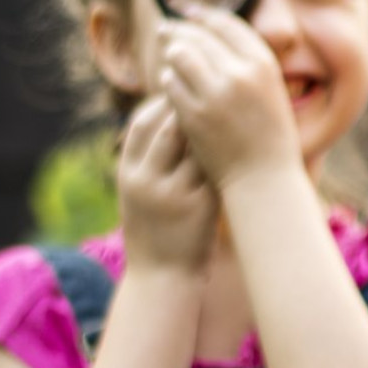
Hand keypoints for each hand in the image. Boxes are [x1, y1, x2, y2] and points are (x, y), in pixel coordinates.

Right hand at [117, 97, 217, 276]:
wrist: (161, 276)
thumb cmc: (154, 230)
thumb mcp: (138, 193)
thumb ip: (148, 160)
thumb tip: (169, 118)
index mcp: (127, 173)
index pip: (140, 122)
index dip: (162, 103)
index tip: (184, 91)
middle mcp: (145, 180)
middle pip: (167, 127)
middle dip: (190, 107)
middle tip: (214, 92)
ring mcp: (172, 193)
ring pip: (194, 145)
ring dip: (211, 126)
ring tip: (228, 112)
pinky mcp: (200, 205)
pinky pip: (214, 168)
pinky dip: (225, 151)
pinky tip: (239, 140)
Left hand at [156, 11, 301, 186]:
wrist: (263, 178)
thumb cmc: (270, 136)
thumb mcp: (272, 91)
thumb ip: (248, 64)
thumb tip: (214, 36)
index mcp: (264, 65)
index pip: (227, 24)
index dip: (205, 14)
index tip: (190, 10)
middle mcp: (239, 74)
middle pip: (198, 36)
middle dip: (178, 29)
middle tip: (165, 28)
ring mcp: (214, 94)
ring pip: (179, 56)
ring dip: (172, 55)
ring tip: (169, 55)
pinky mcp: (191, 113)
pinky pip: (169, 83)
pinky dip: (168, 81)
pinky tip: (171, 83)